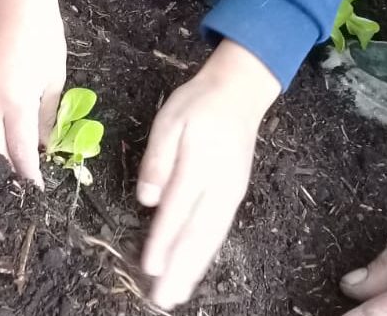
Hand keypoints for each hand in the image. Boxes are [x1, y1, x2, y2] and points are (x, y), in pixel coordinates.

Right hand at [0, 0, 65, 185]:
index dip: (28, 173)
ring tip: (13, 163)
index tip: (35, 191)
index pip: (20, 150)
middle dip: (6, 168)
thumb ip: (48, 111)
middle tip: (21, 183)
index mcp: (15, 101)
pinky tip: (2, 130)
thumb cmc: (42, 32)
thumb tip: (46, 142)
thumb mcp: (53, 74)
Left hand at [137, 39, 280, 309]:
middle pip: (198, 233)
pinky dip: (206, 252)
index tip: (149, 268)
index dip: (163, 240)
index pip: (177, 210)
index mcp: (200, 164)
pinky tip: (195, 266)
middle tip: (163, 299)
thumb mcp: (169, 120)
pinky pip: (219, 229)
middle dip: (180, 268)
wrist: (239, 92)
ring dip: (194, 268)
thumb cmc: (198, 103)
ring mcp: (231, 192)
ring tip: (178, 294)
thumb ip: (158, 159)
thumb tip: (147, 199)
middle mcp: (219, 185)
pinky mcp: (235, 193)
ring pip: (211, 237)